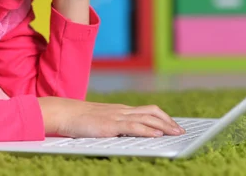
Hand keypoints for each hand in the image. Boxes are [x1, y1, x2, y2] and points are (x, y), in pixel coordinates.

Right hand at [38, 96, 184, 137]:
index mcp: (121, 110)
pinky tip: (157, 135)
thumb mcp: (101, 121)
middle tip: (181, 131)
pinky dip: (148, 130)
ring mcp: (117, 116)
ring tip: (176, 133)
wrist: (65, 113)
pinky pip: (134, 127)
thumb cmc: (80, 120)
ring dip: (164, 126)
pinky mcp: (111, 125)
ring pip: (147, 118)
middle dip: (169, 121)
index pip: (148, 111)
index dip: (163, 117)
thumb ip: (114, 126)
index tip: (174, 125)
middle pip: (152, 112)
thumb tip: (127, 135)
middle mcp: (122, 111)